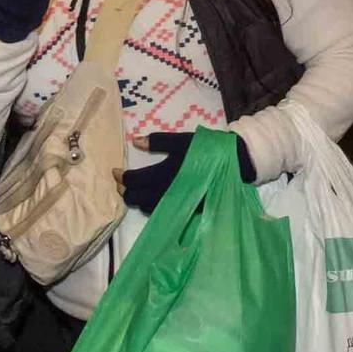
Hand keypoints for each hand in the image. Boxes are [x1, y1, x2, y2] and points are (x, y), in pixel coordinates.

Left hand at [118, 131, 255, 212]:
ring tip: (136, 190)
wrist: (237, 163)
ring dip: (137, 199)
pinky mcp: (186, 208)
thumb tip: (134, 142)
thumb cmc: (208, 149)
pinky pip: (161, 210)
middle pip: (135, 198)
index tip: (116, 171)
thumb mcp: (182, 141)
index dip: (120, 177)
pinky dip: (151, 205)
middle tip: (123, 182)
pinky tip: (154, 197)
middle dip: (125, 191)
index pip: (132, 180)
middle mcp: (165, 192)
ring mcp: (176, 202)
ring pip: (147, 207)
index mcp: (162, 174)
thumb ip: (158, 142)